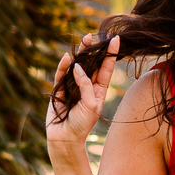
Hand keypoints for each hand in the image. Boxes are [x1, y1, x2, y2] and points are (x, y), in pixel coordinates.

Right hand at [46, 34, 118, 148]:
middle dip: (93, 50)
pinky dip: (63, 66)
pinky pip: (61, 75)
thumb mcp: (91, 105)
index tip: (115, 40)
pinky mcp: (59, 90)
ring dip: (79, 54)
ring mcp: (72, 87)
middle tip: (93, 36)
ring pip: (76, 67)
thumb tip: (77, 68)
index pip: (105, 69)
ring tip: (84, 40)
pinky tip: (66, 57)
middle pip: (90, 64)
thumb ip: (86, 85)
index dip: (110, 55)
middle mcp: (86, 87)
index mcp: (99, 91)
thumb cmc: (82, 124)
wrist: (65, 137)